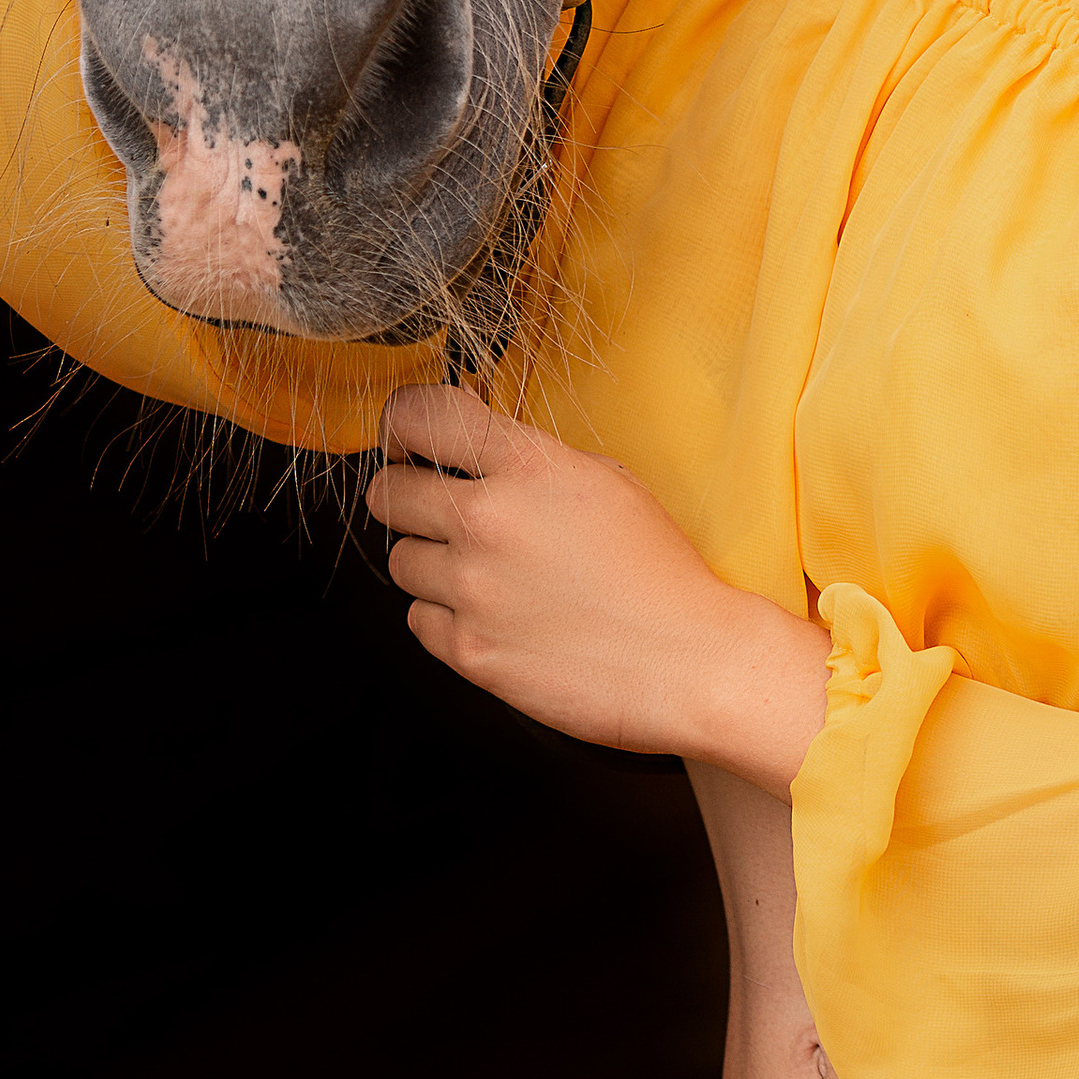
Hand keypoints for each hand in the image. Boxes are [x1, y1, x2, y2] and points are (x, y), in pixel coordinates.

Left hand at [364, 386, 833, 791]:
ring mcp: (473, 589)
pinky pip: (419, 620)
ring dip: (431, 563)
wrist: (691, 662)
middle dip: (408, 496)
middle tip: (437, 508)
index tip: (408, 436)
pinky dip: (445, 617)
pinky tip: (495, 615)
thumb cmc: (660, 573)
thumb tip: (474, 454)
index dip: (403, 424)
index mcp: (528, 467)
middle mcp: (489, 520)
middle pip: (388, 492)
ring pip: (400, 559)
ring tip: (485, 573)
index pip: (420, 416)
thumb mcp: (605, 482)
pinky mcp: (469, 651)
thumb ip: (530, 462)